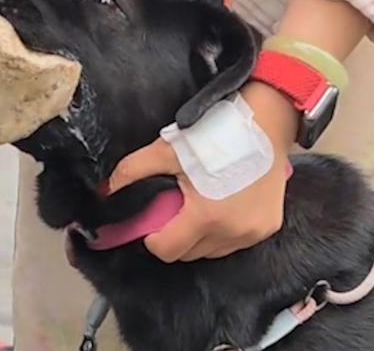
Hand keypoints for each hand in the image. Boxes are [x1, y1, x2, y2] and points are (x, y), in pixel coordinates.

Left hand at [107, 81, 297, 261]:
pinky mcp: (269, 227)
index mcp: (206, 217)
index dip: (152, 239)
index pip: (167, 251)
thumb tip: (105, 189)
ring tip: (197, 205)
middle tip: (173, 208)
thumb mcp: (167, 150)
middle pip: (189, 253)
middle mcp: (232, 232)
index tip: (152, 222)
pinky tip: (220, 206)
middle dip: (175, 237)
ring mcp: (254, 233)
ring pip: (212, 251)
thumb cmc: (216, 134)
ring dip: (199, 237)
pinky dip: (223, 232)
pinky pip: (235, 242)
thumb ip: (132, 171)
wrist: (265, 120)